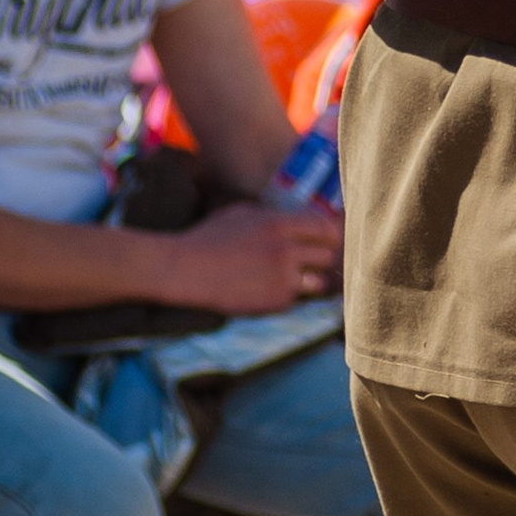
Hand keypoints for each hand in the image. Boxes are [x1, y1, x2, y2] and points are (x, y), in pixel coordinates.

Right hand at [156, 197, 341, 315]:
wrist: (186, 270)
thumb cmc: (209, 239)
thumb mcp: (241, 214)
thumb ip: (273, 216)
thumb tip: (297, 219)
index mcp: (279, 224)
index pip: (326, 228)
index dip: (330, 236)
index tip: (327, 241)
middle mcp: (286, 249)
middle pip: (328, 255)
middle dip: (321, 259)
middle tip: (313, 263)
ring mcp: (282, 277)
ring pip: (319, 282)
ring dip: (310, 282)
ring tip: (294, 281)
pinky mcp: (275, 301)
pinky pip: (297, 300)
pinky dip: (290, 298)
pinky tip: (269, 292)